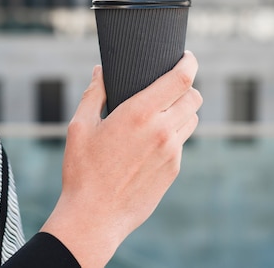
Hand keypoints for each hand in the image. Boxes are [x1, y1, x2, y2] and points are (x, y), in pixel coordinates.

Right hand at [41, 51, 201, 266]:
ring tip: (162, 112)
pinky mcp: (173, 171)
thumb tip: (101, 71)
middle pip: (194, 97)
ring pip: (191, 120)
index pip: (181, 79)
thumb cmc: (82, 170)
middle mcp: (162, 131)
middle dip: (186, 86)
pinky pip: (181, 143)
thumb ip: (94, 94)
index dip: (189, 63)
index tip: (187, 57)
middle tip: (170, 86)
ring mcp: (171, 153)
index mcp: (140, 114)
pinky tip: (151, 141)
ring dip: (182, 110)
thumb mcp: (80, 127)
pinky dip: (173, 135)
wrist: (94, 217)